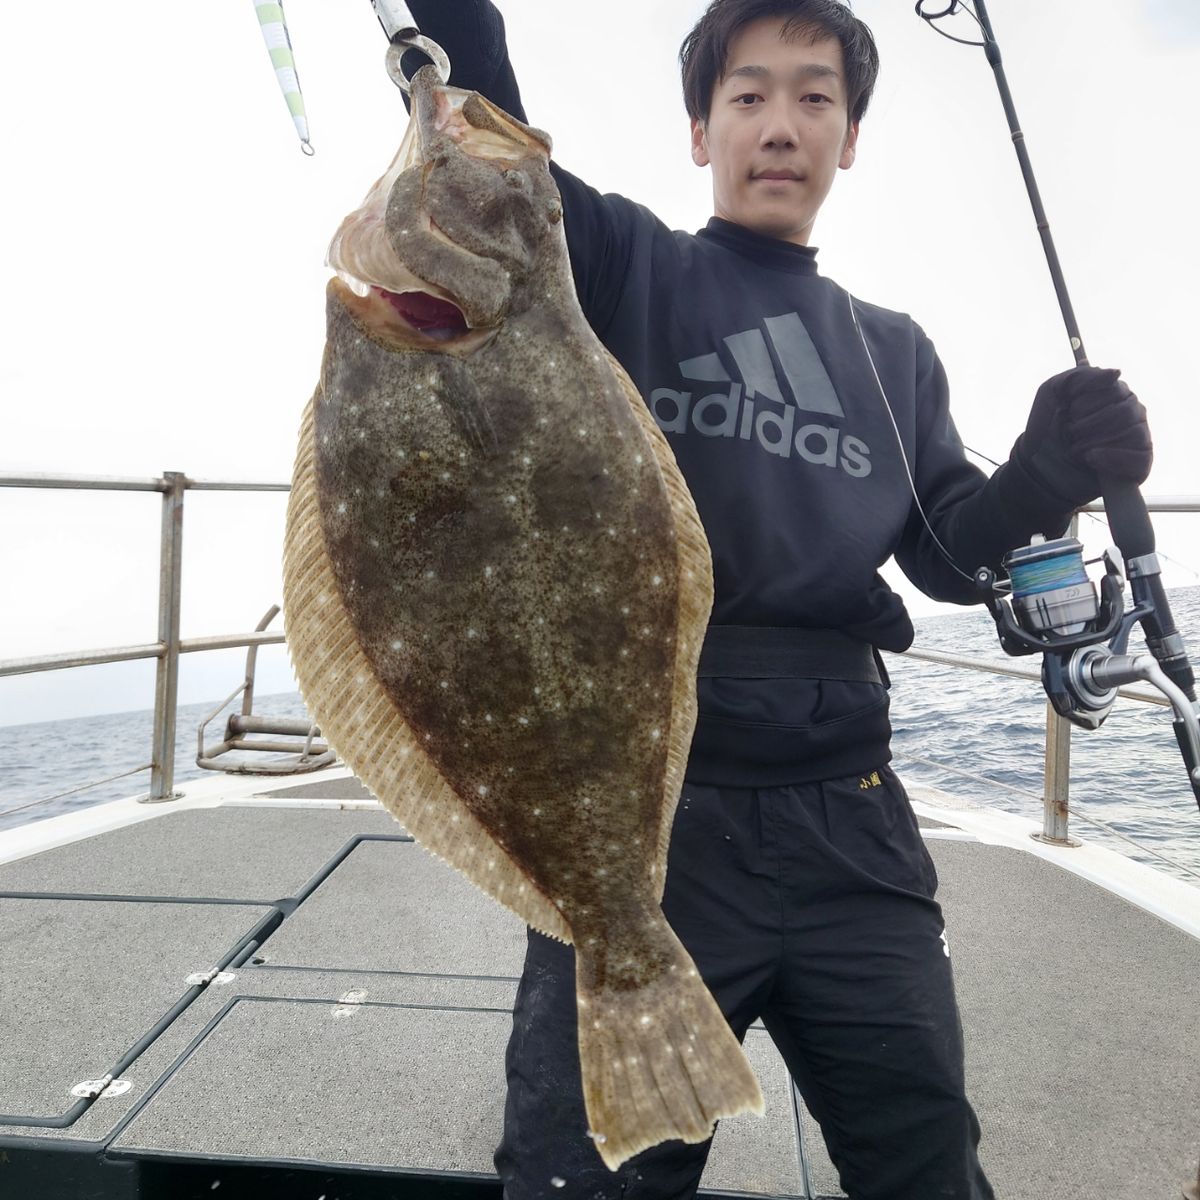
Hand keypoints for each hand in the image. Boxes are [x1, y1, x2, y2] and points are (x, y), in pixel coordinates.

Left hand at [1015, 365, 1152, 506]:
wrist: (1038, 467)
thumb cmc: (1047, 428)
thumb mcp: (1052, 392)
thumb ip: (1081, 377)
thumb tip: (1117, 373)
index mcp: (1115, 393)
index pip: (1115, 389)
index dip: (1085, 402)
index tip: (1066, 410)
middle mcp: (1132, 413)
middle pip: (1126, 411)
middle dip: (1088, 425)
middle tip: (1070, 433)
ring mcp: (1138, 438)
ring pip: (1134, 433)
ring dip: (1095, 442)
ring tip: (1076, 449)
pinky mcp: (1139, 465)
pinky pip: (1139, 458)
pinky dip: (1110, 459)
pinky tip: (1090, 459)